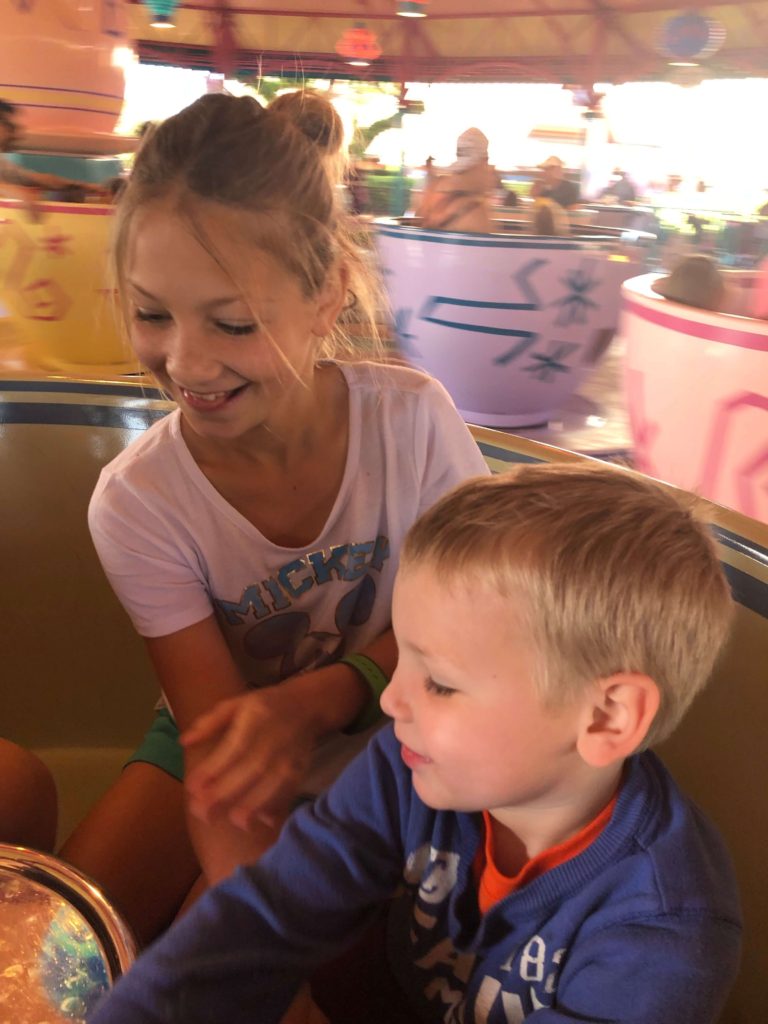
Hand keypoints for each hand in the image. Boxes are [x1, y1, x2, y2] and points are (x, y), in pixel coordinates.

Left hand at [182, 683, 320, 831]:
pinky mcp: (300, 772)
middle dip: (225, 795)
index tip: (192, 787)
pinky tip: (255, 821)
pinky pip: (286, 793)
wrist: (306, 706)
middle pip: (251, 771)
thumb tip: (184, 741)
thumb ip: (211, 722)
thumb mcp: (236, 704)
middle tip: (201, 813)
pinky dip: (272, 808)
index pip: (234, 748)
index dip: (213, 769)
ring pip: (271, 786)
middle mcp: (274, 739)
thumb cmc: (264, 706)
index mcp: (256, 718)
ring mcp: (290, 757)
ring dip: (250, 807)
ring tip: (229, 822)